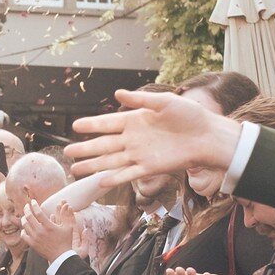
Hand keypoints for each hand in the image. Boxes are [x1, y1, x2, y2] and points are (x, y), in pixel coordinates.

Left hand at [21, 199, 76, 263]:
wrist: (61, 257)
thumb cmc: (66, 241)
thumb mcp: (69, 228)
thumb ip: (66, 216)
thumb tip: (67, 205)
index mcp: (48, 226)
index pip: (38, 212)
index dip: (34, 205)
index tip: (33, 201)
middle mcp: (40, 231)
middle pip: (28, 217)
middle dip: (26, 209)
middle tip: (27, 206)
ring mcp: (35, 238)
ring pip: (25, 225)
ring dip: (24, 218)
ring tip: (26, 216)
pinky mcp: (32, 244)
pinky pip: (23, 235)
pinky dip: (23, 230)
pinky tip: (25, 228)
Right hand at [68, 88, 241, 184]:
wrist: (207, 136)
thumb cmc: (189, 115)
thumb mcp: (165, 102)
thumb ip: (141, 100)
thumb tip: (117, 93)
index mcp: (135, 121)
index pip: (107, 123)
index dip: (91, 125)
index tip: (75, 126)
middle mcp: (134, 139)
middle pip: (104, 145)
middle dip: (85, 148)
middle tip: (67, 152)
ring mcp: (140, 155)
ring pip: (110, 161)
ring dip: (93, 165)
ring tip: (75, 169)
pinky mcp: (149, 168)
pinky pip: (127, 174)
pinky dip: (114, 178)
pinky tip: (100, 181)